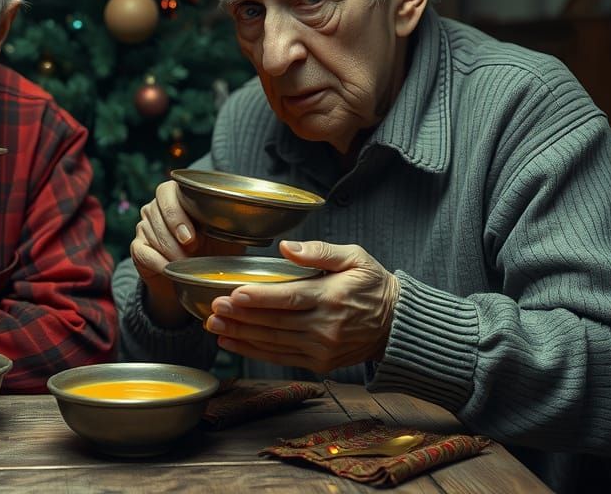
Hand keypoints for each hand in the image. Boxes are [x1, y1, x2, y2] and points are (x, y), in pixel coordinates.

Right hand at [130, 180, 243, 326]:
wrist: (191, 279)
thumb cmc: (214, 251)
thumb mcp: (227, 237)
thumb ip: (234, 224)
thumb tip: (256, 219)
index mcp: (177, 196)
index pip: (168, 192)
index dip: (177, 213)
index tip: (192, 237)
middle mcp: (156, 207)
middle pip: (156, 210)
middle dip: (174, 231)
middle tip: (191, 249)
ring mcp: (144, 226)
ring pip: (150, 232)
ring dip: (169, 250)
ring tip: (185, 264)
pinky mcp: (138, 247)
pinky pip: (143, 251)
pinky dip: (158, 263)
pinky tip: (170, 271)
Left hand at [205, 240, 399, 372]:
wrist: (397, 324)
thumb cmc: (373, 284)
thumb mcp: (355, 257)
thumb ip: (319, 251)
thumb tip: (286, 247)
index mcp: (332, 296)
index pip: (289, 298)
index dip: (259, 298)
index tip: (233, 294)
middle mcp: (325, 326)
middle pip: (275, 322)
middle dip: (240, 317)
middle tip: (213, 310)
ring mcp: (322, 348)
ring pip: (273, 342)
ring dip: (241, 335)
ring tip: (214, 325)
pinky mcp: (320, 363)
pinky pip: (281, 357)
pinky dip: (254, 351)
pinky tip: (233, 343)